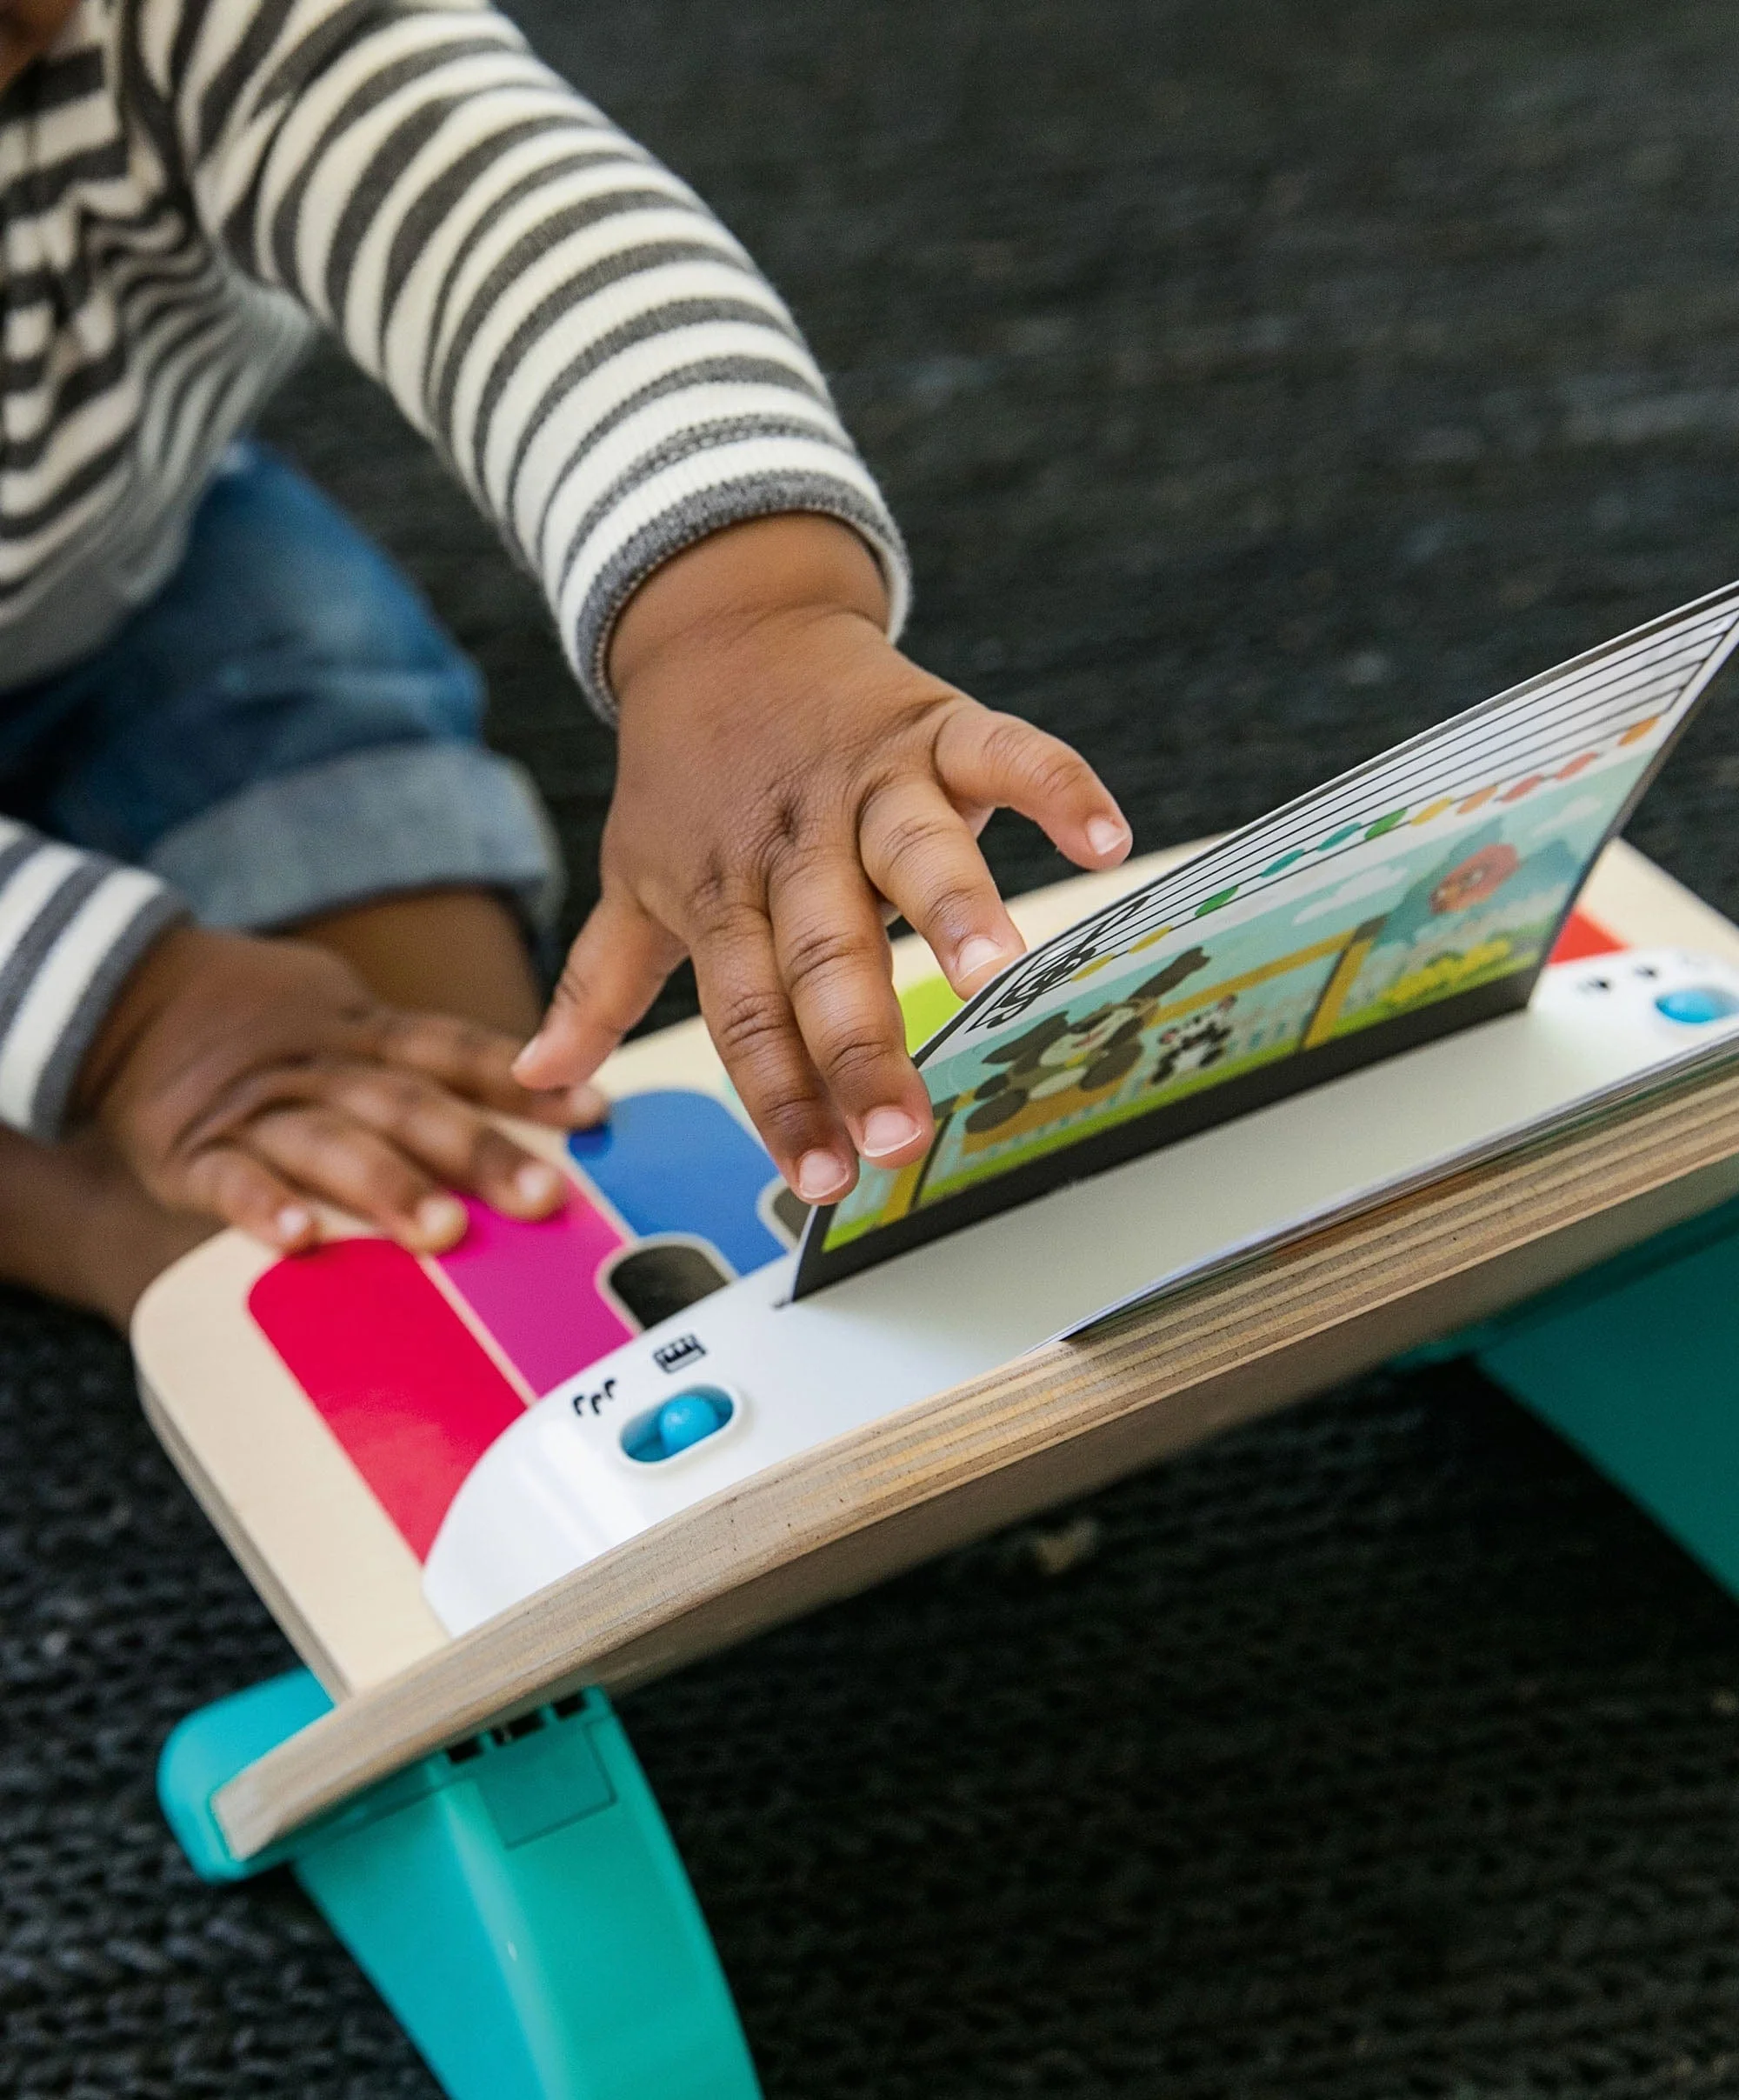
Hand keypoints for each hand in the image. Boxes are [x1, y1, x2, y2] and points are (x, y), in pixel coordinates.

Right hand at [77, 924, 602, 1252]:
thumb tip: (541, 1094)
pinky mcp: (191, 1150)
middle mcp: (324, 1067)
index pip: (458, 1051)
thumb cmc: (265, 1026)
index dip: (526, 1082)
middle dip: (478, 1151)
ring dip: (388, 1186)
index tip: (595, 1113)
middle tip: (540, 1197)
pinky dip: (262, 1207)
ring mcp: (258, 1108)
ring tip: (442, 1231)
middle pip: (408, 1104)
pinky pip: (228, 1179)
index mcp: (367, 1034)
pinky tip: (300, 1239)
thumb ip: (421, 1062)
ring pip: (331, 1144)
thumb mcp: (346, 1018)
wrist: (129, 996)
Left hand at [513, 515, 1129, 1203]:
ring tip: (996, 971)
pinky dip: (1056, 786)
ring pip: (913, 850)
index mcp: (724, 892)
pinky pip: (1003, 752)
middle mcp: (795, 843)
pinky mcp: (932, 723)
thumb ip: (599, 984)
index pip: (750, 1014)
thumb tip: (537, 1080)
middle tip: (903, 1131)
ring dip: (953, 906)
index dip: (782, 1098)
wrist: (721, 620)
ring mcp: (868, 779)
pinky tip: (1102, 838)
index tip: (821, 1180)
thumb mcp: (634, 873)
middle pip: (828, 954)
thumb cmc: (686, 775)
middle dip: (864, 1047)